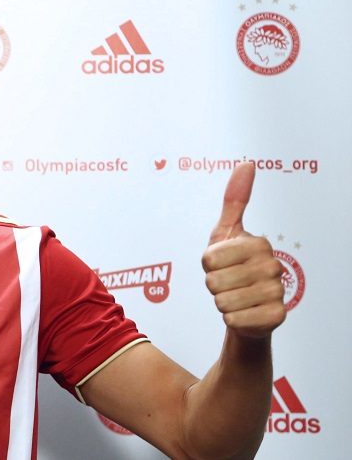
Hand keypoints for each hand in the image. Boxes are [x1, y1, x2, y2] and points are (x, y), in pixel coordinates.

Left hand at [201, 162, 285, 338]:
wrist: (248, 305)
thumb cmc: (233, 265)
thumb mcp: (227, 231)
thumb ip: (234, 199)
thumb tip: (246, 164)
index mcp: (258, 244)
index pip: (209, 259)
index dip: (208, 265)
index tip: (222, 263)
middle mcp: (271, 266)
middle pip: (213, 281)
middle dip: (213, 285)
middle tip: (228, 282)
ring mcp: (276, 292)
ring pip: (221, 301)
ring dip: (221, 302)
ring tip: (235, 296)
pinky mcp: (275, 316)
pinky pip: (233, 319)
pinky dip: (231, 319)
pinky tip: (244, 312)